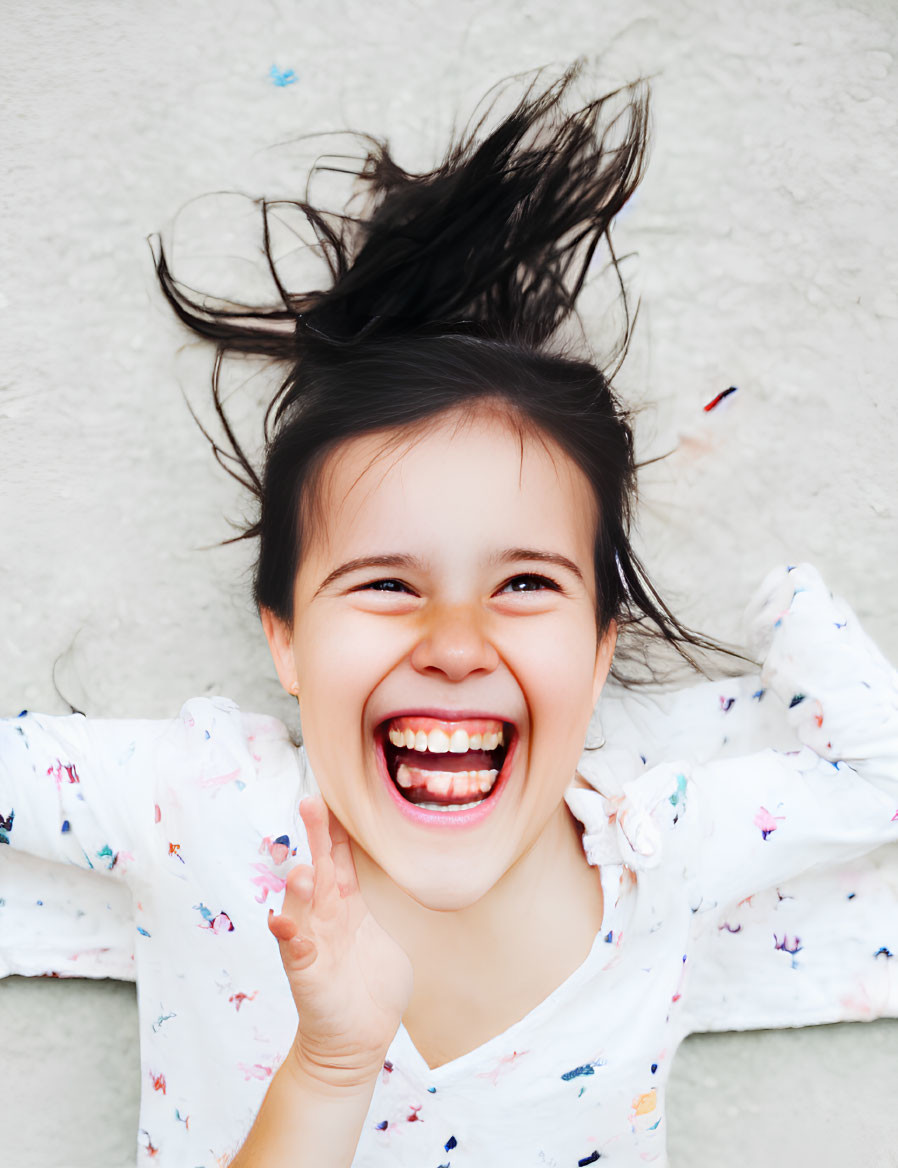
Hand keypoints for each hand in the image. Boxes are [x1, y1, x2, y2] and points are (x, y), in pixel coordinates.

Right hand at [268, 796, 413, 1088]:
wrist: (353, 1045)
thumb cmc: (371, 988)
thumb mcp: (386, 937)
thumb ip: (390, 904)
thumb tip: (423, 870)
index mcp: (347, 905)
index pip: (341, 857)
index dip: (338, 827)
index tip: (334, 792)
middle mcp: (325, 918)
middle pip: (320, 869)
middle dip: (317, 838)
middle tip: (312, 803)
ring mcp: (312, 944)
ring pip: (303, 908)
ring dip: (301, 887)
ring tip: (303, 867)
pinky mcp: (306, 975)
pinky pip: (294, 953)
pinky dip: (289, 938)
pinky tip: (284, 924)